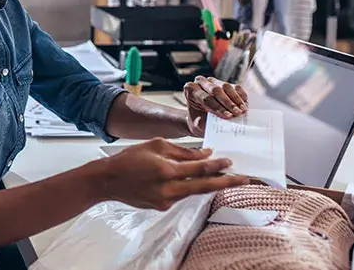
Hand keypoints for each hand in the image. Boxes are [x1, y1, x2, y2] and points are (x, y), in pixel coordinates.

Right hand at [94, 138, 248, 210]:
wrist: (108, 180)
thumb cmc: (130, 159)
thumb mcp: (156, 146)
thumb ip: (183, 151)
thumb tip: (205, 154)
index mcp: (167, 170)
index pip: (200, 168)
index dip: (217, 165)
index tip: (231, 161)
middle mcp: (168, 189)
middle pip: (204, 186)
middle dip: (227, 182)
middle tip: (245, 178)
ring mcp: (165, 201)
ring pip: (194, 192)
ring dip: (208, 185)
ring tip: (223, 178)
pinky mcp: (161, 207)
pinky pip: (180, 196)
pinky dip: (186, 187)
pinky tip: (188, 181)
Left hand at [184, 76, 247, 135]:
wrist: (200, 119)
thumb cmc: (198, 121)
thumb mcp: (199, 124)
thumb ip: (206, 123)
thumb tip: (221, 125)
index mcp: (190, 90)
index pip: (205, 98)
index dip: (217, 107)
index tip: (228, 116)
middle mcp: (201, 82)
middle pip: (215, 90)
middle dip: (228, 103)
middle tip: (237, 113)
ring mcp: (213, 81)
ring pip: (226, 87)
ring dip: (236, 99)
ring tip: (242, 110)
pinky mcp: (224, 83)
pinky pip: (235, 87)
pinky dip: (241, 95)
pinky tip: (245, 104)